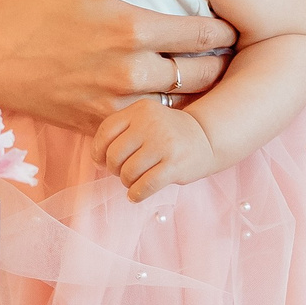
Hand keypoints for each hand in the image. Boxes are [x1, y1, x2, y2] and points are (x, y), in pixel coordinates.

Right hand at [0, 0, 235, 132]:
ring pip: (179, 106)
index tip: (232, 28)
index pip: (205, 35)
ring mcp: (114, 103)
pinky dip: (160, 117)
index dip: (225, 32)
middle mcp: (129, 71)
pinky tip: (165, 103)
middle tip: (229, 58)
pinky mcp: (96, 125)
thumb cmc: (25, 6)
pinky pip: (144, 126)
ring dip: (196, 95)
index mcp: (132, 28)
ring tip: (206, 82)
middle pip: (202, 76)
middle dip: (221, 65)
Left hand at [93, 99, 218, 200]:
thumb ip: (122, 133)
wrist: (207, 137)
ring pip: (128, 173)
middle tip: (123, 173)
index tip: (102, 161)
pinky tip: (136, 195)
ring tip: (134, 181)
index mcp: (140, 110)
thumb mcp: (146, 120)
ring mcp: (163, 144)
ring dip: (126, 182)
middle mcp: (151, 123)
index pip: (106, 131)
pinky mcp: (174, 165)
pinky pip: (144, 186)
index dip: (98, 151)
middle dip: (114, 169)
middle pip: (114, 155)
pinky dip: (136, 194)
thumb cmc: (168, 134)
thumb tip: (97, 161)